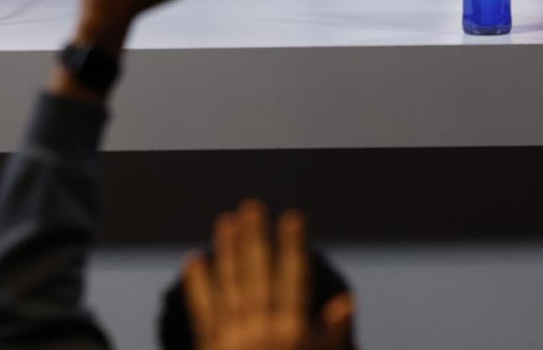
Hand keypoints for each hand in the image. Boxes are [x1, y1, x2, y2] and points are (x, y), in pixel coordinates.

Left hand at [184, 201, 353, 349]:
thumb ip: (331, 337)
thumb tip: (347, 300)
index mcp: (293, 335)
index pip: (294, 281)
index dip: (293, 247)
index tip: (292, 217)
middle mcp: (262, 333)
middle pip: (257, 275)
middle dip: (255, 239)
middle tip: (251, 206)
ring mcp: (234, 341)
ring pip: (230, 287)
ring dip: (227, 251)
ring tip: (225, 221)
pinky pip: (203, 312)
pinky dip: (199, 285)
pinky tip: (195, 260)